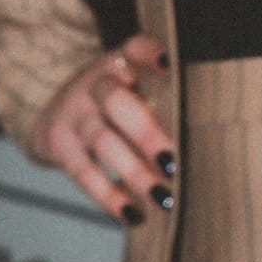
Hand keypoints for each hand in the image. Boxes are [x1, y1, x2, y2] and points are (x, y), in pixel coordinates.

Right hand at [30, 32, 176, 227]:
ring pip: (103, 142)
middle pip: (117, 102)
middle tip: (173, 162)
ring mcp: (73, 112)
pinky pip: (82, 172)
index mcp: (119, 61)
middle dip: (146, 133)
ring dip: (134, 172)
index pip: (134, 47)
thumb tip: (207, 130)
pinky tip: (133, 214)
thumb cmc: (114, 98)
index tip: (170, 65)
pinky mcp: (58, 143)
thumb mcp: (132, 81)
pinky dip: (108, 196)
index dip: (150, 53)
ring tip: (164, 198)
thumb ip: (162, 92)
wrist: (54, 107)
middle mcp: (94, 82)